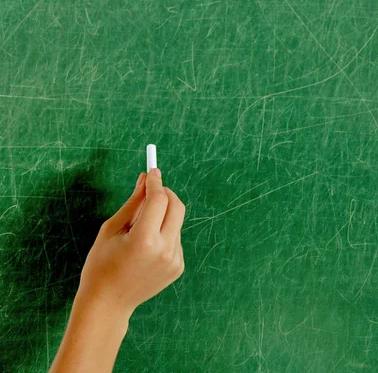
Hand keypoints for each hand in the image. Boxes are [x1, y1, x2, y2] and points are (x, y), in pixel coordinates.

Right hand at [77, 168, 185, 316]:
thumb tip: (146, 178)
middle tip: (152, 190)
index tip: (152, 171)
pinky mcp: (178, 267)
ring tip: (139, 231)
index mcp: (144, 240)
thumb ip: (133, 202)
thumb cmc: (102, 264)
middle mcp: (164, 250)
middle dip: (166, 193)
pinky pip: (175, 239)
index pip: (160, 199)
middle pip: (177, 207)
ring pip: (176, 223)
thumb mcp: (111, 229)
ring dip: (162, 216)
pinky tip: (145, 249)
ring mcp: (174, 260)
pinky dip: (164, 234)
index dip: (156, 182)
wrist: (108, 304)